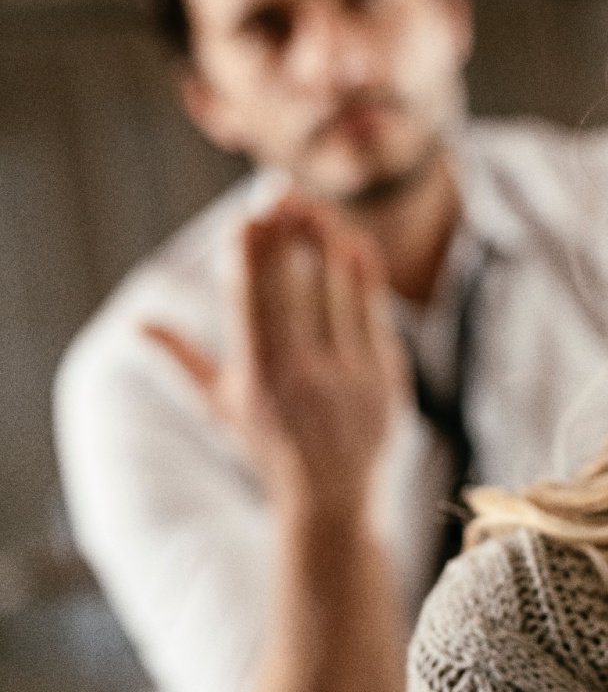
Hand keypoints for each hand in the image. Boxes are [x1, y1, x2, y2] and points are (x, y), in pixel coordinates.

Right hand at [144, 195, 409, 516]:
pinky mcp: (385, 374)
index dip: (251, 256)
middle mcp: (302, 374)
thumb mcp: (220, 407)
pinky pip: (373, 312)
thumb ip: (183, 360)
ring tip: (314, 210)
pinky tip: (350, 244)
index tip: (246, 216)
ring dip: (325, 243)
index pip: (252, 302)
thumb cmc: (267, 446)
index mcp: (257, 378)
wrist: (331, 496)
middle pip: (295, 286)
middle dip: (287, 236)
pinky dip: (362, 275)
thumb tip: (138, 323)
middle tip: (279, 194)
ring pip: (338, 290)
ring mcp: (348, 373)